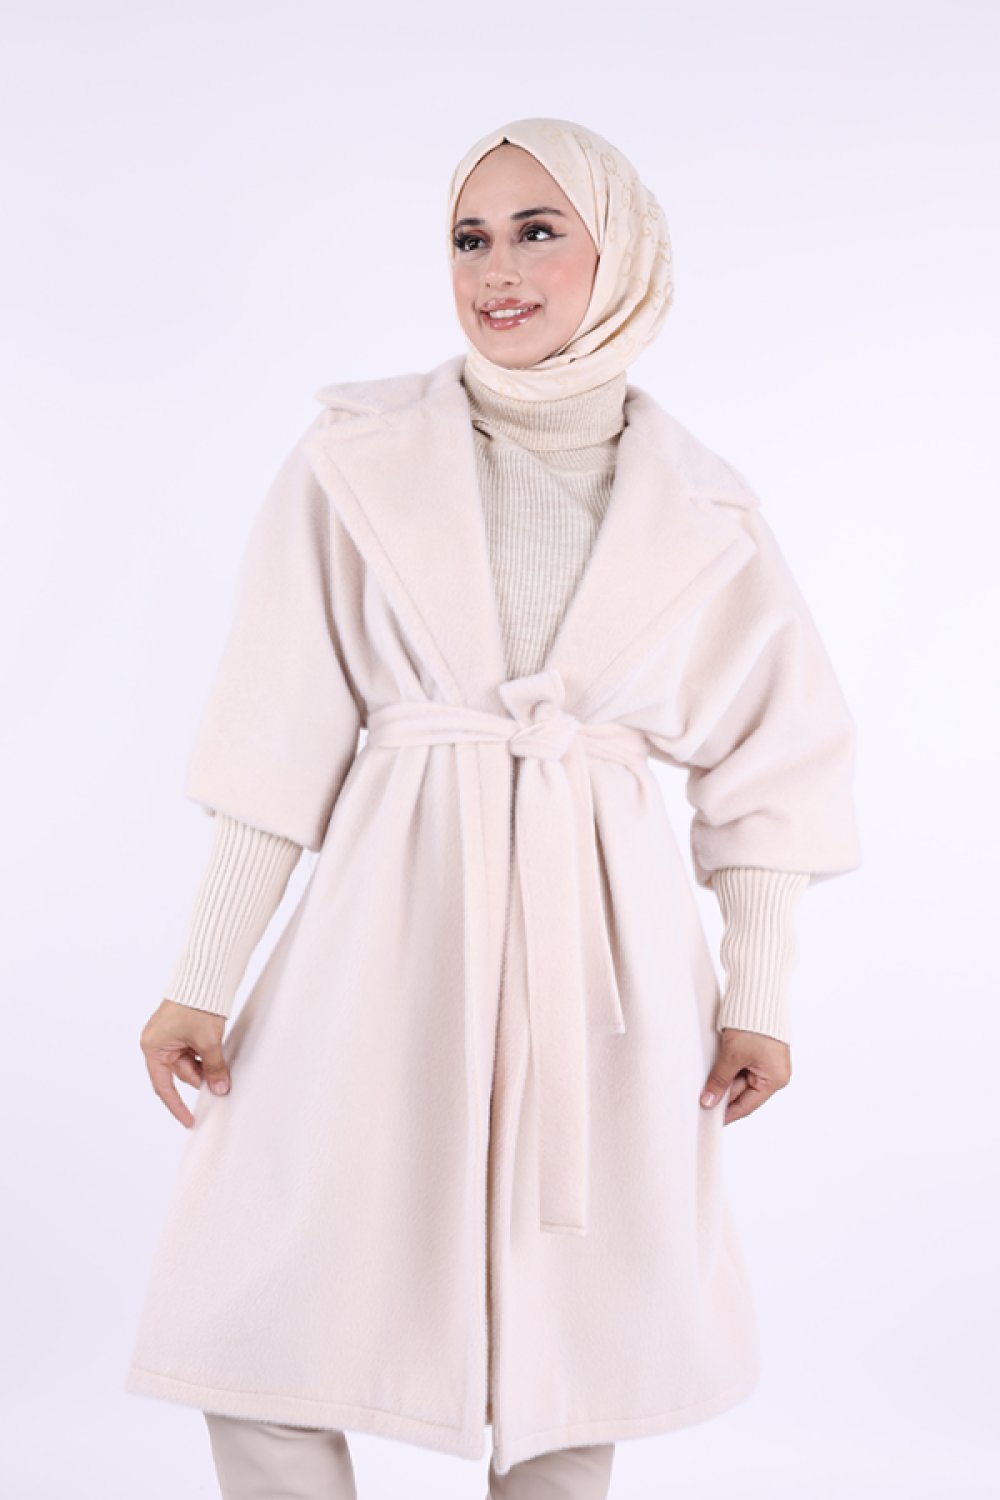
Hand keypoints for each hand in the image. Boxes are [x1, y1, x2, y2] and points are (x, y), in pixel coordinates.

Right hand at [139, 998, 230, 1128]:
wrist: (204, 976)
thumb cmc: (198, 1006)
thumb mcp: (208, 1042)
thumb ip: (213, 1068)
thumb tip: (220, 1089)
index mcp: (153, 1047)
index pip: (164, 1086)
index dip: (177, 1106)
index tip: (189, 1121)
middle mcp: (156, 1043)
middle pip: (180, 1073)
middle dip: (201, 1076)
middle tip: (221, 1080)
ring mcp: (168, 1036)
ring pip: (189, 1062)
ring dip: (205, 1064)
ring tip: (219, 1055)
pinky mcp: (180, 1030)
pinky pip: (192, 1050)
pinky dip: (205, 1054)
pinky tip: (216, 1049)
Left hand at [700, 1027, 790, 1124]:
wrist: (758, 995)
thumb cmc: (752, 1025)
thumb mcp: (732, 1056)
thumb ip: (720, 1080)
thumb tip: (708, 1102)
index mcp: (774, 1080)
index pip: (746, 1105)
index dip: (727, 1114)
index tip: (710, 1121)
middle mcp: (775, 1074)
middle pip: (742, 1092)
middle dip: (722, 1094)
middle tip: (701, 1100)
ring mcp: (768, 1063)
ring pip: (740, 1079)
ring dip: (724, 1080)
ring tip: (705, 1082)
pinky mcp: (760, 1053)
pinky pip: (742, 1068)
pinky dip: (728, 1069)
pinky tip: (714, 1070)